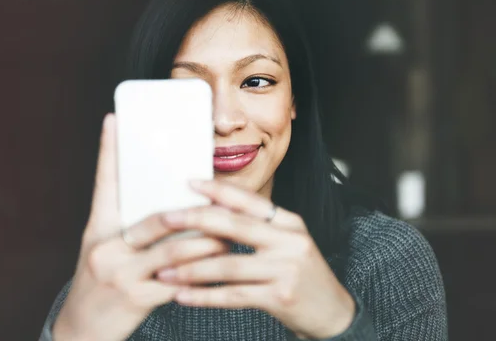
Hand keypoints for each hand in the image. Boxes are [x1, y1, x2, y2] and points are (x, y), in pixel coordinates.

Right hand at [53, 115, 228, 340]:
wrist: (80, 333)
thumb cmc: (100, 285)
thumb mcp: (105, 252)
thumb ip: (131, 230)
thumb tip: (174, 210)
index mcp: (98, 231)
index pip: (104, 184)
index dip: (108, 151)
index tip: (114, 120)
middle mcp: (107, 248)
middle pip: (156, 219)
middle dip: (193, 213)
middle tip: (220, 203)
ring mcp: (121, 274)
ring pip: (175, 249)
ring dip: (208, 242)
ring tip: (228, 236)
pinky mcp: (137, 298)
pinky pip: (180, 282)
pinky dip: (201, 274)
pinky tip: (218, 271)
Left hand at [155, 180, 355, 338]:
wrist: (332, 312)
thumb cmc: (300, 274)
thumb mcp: (287, 242)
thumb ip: (258, 227)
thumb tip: (214, 209)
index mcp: (289, 222)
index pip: (249, 200)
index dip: (217, 190)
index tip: (189, 183)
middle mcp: (289, 241)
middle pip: (234, 226)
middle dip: (195, 221)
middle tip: (165, 220)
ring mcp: (286, 269)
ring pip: (228, 265)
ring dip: (191, 269)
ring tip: (163, 271)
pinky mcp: (280, 297)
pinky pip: (233, 296)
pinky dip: (204, 297)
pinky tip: (182, 297)